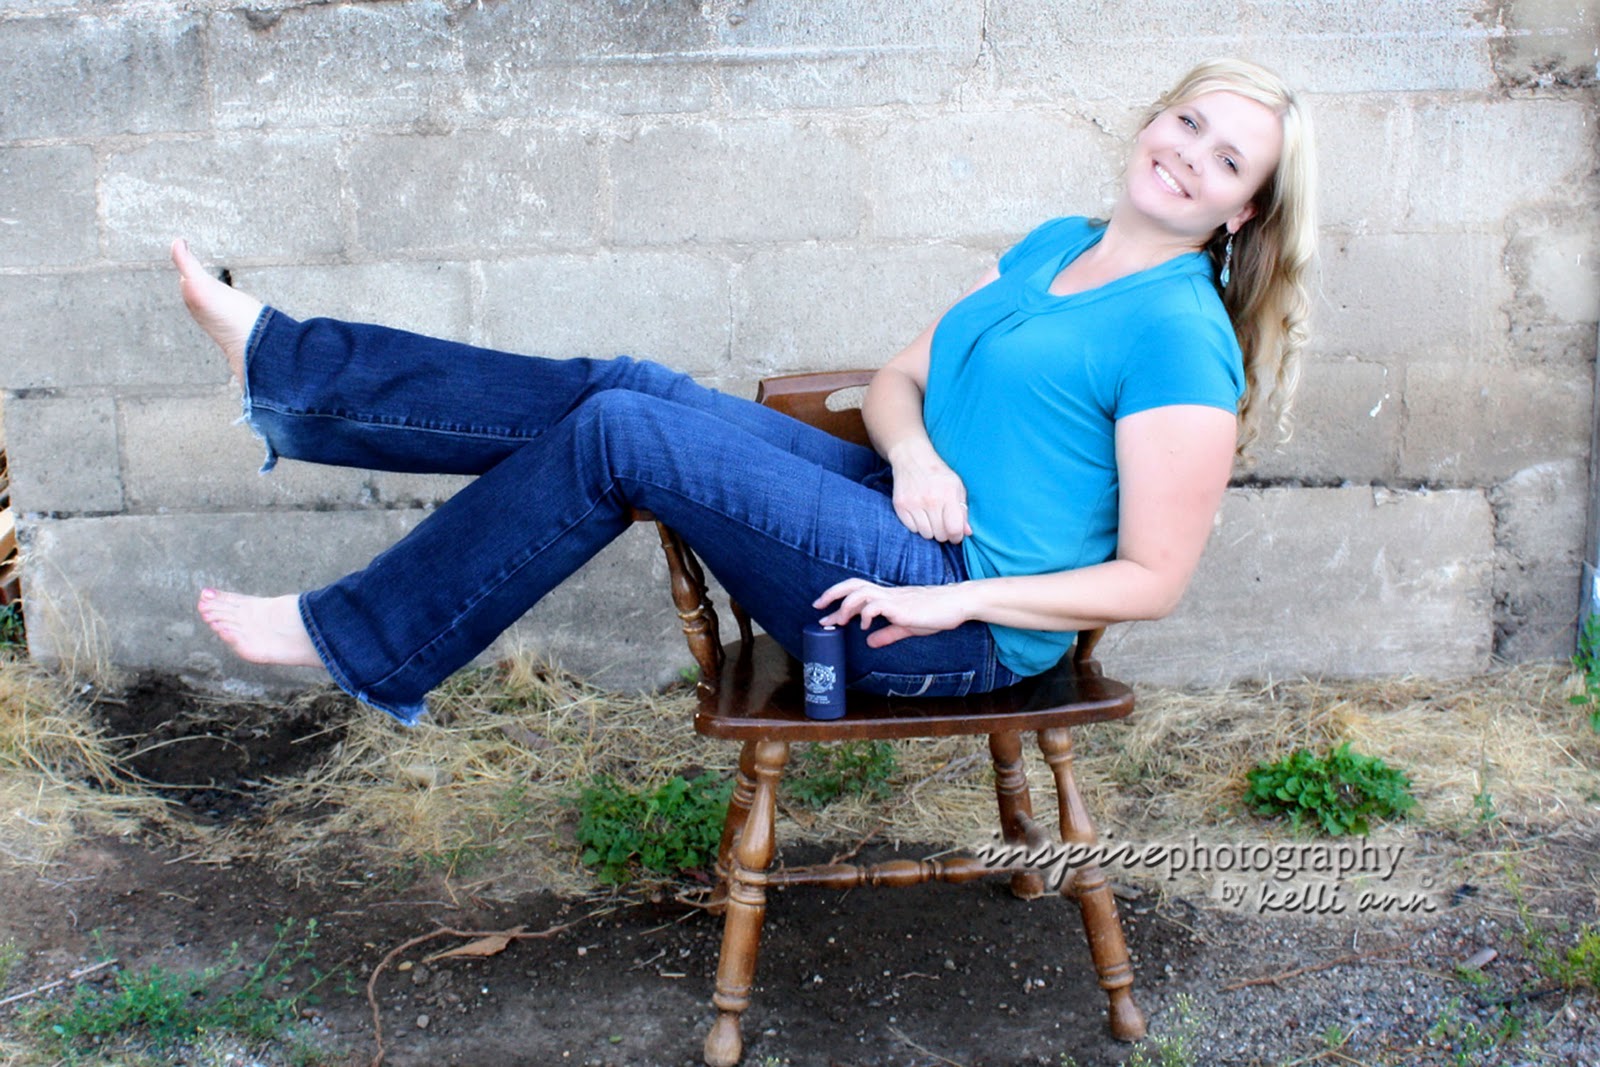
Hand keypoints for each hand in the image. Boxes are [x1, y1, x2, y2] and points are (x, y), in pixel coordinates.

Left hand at [813, 579, 969, 647]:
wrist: (957, 603)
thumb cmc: (936, 613)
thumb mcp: (908, 626)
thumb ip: (888, 633)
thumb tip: (870, 642)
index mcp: (887, 597)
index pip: (857, 592)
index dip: (837, 601)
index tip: (824, 613)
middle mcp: (887, 594)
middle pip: (853, 584)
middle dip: (832, 594)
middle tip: (818, 607)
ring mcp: (894, 599)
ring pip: (860, 592)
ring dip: (845, 606)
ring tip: (838, 621)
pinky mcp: (902, 607)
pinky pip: (878, 605)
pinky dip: (866, 613)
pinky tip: (865, 625)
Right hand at [887, 447, 971, 543]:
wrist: (912, 459)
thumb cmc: (939, 474)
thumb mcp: (957, 487)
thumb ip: (963, 510)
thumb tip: (967, 532)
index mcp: (948, 494)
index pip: (954, 528)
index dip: (956, 536)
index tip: (955, 535)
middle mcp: (931, 500)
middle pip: (940, 534)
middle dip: (944, 533)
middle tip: (943, 524)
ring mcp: (914, 503)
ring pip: (926, 534)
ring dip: (930, 530)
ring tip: (931, 518)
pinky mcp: (900, 505)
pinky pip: (912, 529)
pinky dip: (917, 526)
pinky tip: (920, 514)